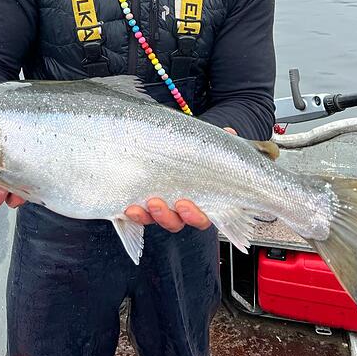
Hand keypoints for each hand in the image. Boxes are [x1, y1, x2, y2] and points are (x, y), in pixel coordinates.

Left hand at [123, 126, 237, 232]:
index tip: (184, 204)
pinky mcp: (142, 202)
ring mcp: (160, 206)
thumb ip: (218, 143)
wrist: (170, 145)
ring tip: (138, 205)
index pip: (201, 218)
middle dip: (166, 216)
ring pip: (155, 220)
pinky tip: (127, 207)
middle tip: (156, 202)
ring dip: (147, 215)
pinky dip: (133, 214)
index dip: (194, 216)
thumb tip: (229, 133)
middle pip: (176, 222)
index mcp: (199, 200)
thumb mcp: (206, 145)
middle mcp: (179, 208)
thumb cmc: (194, 151)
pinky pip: (138, 214)